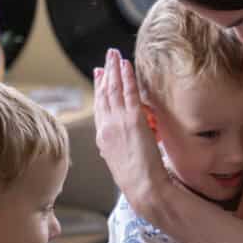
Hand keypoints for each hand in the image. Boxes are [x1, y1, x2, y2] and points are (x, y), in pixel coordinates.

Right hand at [94, 49, 169, 225]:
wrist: (143, 189)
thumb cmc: (138, 181)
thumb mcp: (121, 162)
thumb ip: (119, 148)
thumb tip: (120, 142)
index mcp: (103, 138)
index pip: (99, 107)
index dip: (99, 89)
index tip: (100, 75)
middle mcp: (107, 127)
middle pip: (104, 94)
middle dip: (105, 73)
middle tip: (106, 57)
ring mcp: (118, 122)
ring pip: (114, 89)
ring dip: (114, 69)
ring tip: (114, 54)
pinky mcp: (133, 120)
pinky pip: (129, 92)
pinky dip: (126, 77)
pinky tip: (126, 65)